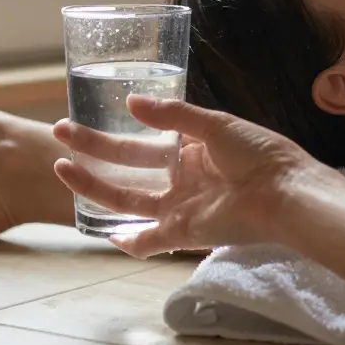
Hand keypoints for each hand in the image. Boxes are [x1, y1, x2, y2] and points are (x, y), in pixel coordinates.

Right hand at [53, 95, 330, 257]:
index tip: (84, 119)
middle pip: (127, 166)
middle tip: (60, 133)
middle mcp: (181, 178)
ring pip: (128, 199)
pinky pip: (150, 241)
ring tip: (63, 169)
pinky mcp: (183, 232)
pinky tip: (104, 234)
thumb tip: (131, 103)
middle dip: (93, 152)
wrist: (284, 193)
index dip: (114, 132)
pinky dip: (130, 241)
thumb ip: (172, 115)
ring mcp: (180, 206)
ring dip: (95, 187)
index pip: (143, 140)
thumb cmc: (258, 154)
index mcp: (191, 148)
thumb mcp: (215, 123)